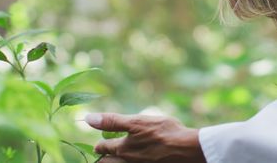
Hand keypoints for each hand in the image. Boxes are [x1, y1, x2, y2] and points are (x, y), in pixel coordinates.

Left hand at [85, 113, 206, 162]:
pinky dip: (130, 162)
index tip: (98, 145)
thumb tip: (88, 119)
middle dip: (104, 160)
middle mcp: (129, 161)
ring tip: (116, 158)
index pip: (104, 149)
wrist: (188, 149)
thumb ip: (112, 121)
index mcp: (124, 148)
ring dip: (116, 162)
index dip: (99, 145)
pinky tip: (136, 157)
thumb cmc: (164, 133)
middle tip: (103, 155)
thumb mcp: (137, 122)